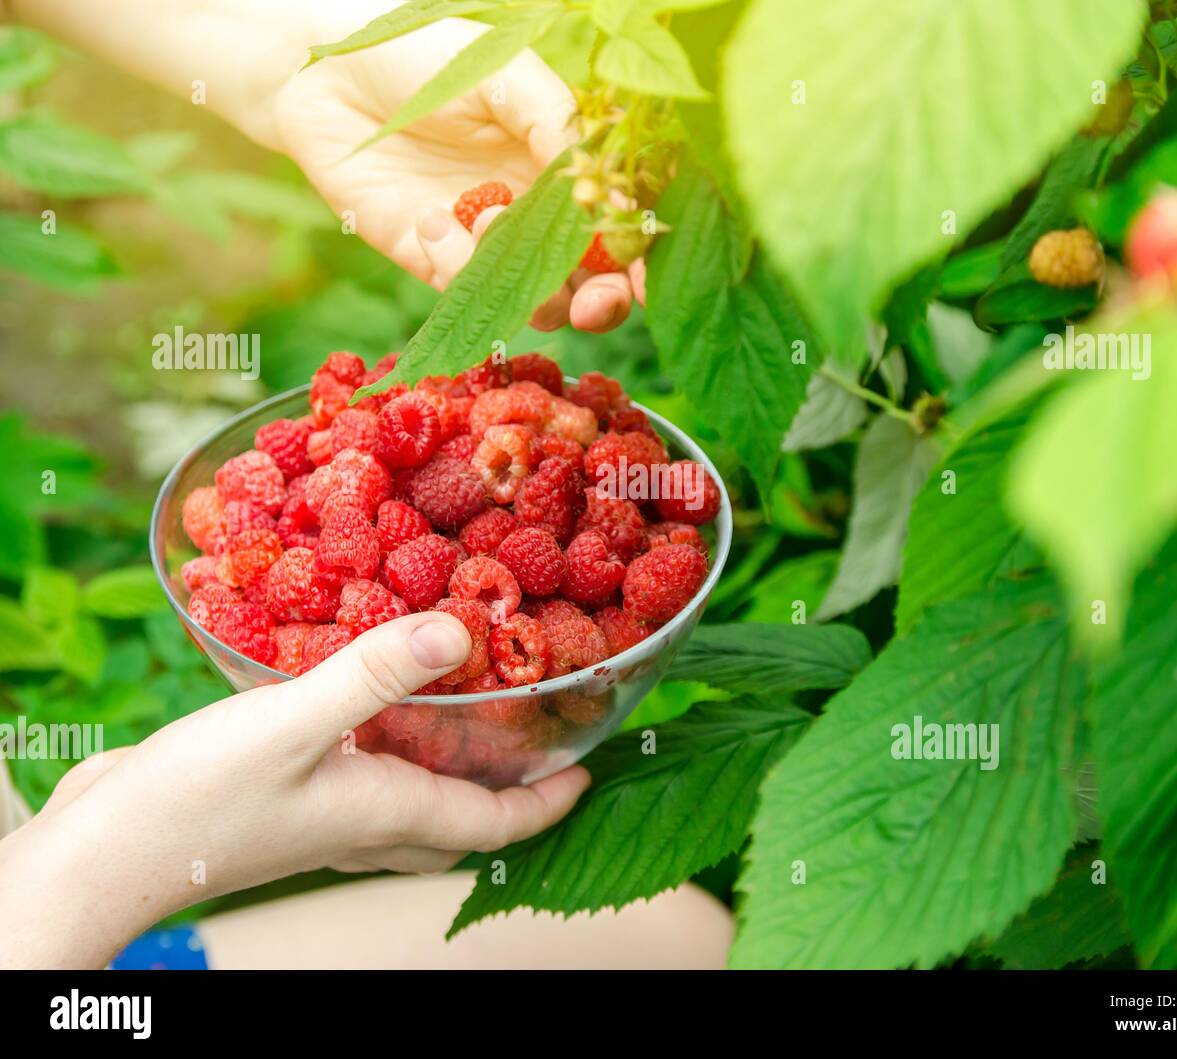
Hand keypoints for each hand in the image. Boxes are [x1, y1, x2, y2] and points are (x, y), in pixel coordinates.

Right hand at [0, 612, 588, 968]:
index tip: (589, 771)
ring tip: (467, 712)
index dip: (551, 802)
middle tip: (536, 742)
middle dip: (508, 789)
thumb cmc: (199, 801)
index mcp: (390, 812)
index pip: (497, 823)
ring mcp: (322, 814)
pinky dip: (383, 743)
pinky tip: (366, 699)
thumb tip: (463, 630)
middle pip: (461, 818)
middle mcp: (366, 821)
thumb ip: (377, 674)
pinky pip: (359, 775)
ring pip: (411, 800)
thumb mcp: (295, 723)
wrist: (103, 853)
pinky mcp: (282, 796)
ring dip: (448, 766)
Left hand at [273, 16, 644, 332]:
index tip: (646, 279)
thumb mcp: (503, 73)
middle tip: (594, 303)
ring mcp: (489, 243)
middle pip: (590, 281)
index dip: (639, 258)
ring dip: (526, 284)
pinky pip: (467, 289)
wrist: (329, 72)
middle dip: (601, 302)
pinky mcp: (437, 261)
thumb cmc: (424, 57)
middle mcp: (538, 213)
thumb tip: (597, 184)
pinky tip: (429, 217)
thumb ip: (555, 123)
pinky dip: (457, 264)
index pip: (619, 226)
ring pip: (536, 300)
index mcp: (567, 167)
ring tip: (485, 217)